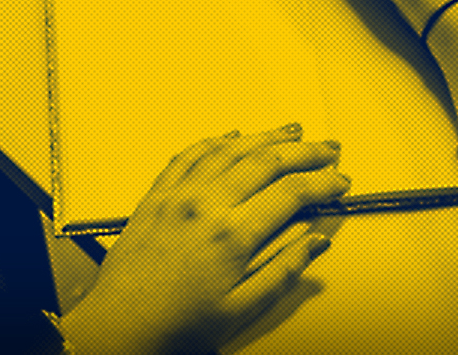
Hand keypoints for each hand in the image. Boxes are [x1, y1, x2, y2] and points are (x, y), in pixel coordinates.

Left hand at [59, 124, 349, 353]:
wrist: (118, 326)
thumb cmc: (175, 324)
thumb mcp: (240, 309)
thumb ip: (282, 271)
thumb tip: (315, 243)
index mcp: (231, 235)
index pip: (290, 193)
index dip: (322, 183)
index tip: (339, 182)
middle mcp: (204, 205)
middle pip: (265, 161)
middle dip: (304, 151)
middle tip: (328, 148)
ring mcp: (177, 196)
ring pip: (229, 150)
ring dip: (264, 136)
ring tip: (291, 131)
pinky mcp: (156, 196)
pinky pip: (188, 156)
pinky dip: (214, 141)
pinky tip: (231, 136)